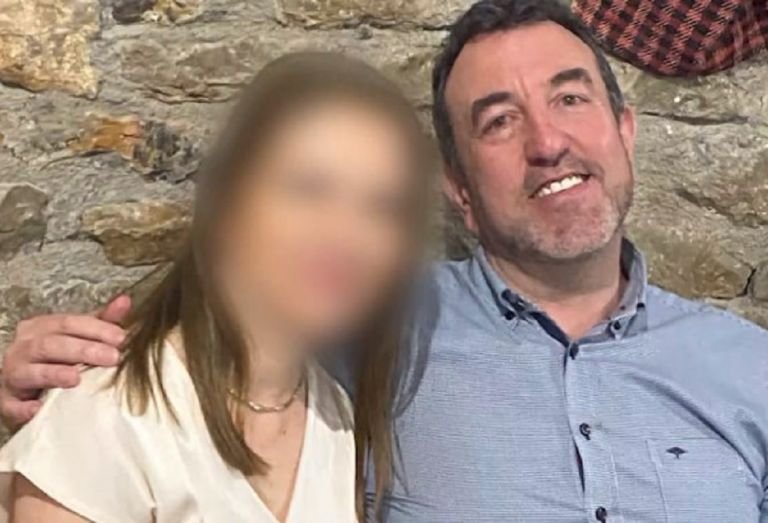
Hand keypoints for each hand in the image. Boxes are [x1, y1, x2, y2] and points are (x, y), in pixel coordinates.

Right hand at [0, 295, 131, 430]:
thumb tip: (124, 302)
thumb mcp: (77, 336)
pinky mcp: (7, 401)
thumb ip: (100, 321)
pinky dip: (23, 407)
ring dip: (53, 374)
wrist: (23, 385)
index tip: (121, 338)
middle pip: (51, 345)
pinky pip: (12, 404)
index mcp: (41, 328)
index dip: (95, 329)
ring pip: (29, 371)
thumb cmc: (56, 357)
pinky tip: (37, 408)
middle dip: (83, 350)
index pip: (68, 322)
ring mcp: (13, 374)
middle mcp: (23, 348)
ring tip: (76, 378)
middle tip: (112, 358)